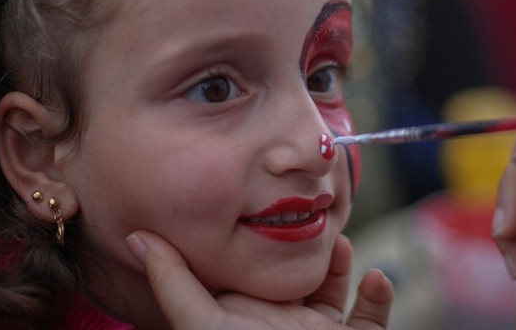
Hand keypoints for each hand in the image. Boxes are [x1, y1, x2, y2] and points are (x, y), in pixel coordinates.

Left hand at [125, 231, 392, 329]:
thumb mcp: (202, 322)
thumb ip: (174, 284)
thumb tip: (137, 237)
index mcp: (246, 312)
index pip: (250, 267)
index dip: (255, 235)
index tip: (261, 198)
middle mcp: (280, 319)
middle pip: (296, 271)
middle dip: (307, 243)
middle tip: (312, 211)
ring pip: (333, 289)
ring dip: (341, 265)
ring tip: (341, 244)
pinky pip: (370, 319)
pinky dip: (378, 299)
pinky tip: (377, 278)